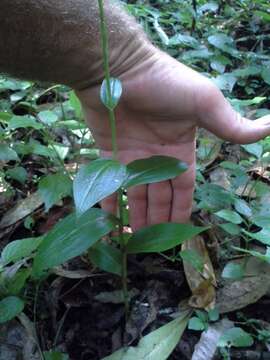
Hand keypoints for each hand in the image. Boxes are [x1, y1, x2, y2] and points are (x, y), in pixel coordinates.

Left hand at [77, 47, 269, 230]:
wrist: (118, 66)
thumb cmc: (163, 83)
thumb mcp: (204, 102)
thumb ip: (230, 124)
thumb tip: (269, 128)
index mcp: (180, 149)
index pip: (183, 187)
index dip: (181, 209)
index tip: (180, 233)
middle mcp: (156, 155)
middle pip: (158, 195)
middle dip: (157, 218)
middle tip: (152, 243)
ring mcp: (131, 155)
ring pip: (135, 193)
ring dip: (135, 215)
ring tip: (134, 239)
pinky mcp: (107, 152)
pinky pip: (108, 182)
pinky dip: (108, 200)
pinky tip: (109, 220)